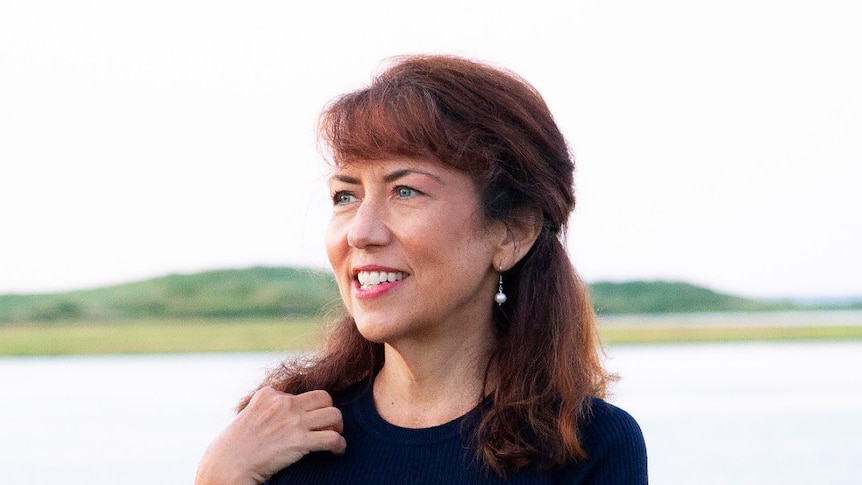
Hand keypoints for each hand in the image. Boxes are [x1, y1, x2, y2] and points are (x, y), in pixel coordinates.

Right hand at [195, 387, 345, 484]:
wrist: (227, 465)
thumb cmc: (233, 448)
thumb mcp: (248, 417)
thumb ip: (266, 411)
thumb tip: (282, 418)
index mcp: (269, 394)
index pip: (301, 394)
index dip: (307, 409)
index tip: (305, 422)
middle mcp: (283, 403)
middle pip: (324, 397)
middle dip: (329, 411)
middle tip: (328, 426)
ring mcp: (293, 420)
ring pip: (334, 415)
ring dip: (338, 427)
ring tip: (333, 437)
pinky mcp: (300, 440)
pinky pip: (332, 438)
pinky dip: (340, 445)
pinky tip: (337, 451)